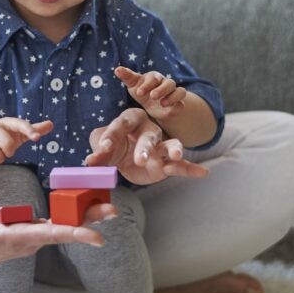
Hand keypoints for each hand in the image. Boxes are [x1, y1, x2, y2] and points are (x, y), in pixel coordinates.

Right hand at [0, 118, 52, 168]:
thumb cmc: (3, 138)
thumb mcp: (18, 134)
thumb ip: (35, 130)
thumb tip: (51, 124)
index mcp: (6, 122)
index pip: (19, 124)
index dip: (29, 130)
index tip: (36, 137)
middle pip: (8, 145)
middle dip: (9, 152)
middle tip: (4, 149)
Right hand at [0, 204, 116, 271]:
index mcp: (18, 238)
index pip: (49, 235)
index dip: (72, 233)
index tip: (96, 236)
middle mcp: (32, 239)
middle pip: (65, 229)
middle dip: (89, 222)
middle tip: (113, 212)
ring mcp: (35, 235)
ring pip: (65, 225)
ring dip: (87, 216)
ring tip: (110, 206)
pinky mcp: (36, 230)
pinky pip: (59, 221)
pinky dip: (75, 213)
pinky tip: (91, 203)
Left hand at [86, 107, 209, 185]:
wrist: (122, 159)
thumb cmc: (112, 147)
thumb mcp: (100, 148)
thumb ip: (97, 153)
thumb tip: (90, 163)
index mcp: (129, 119)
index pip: (121, 124)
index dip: (112, 135)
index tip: (104, 147)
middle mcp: (148, 130)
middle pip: (148, 136)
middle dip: (145, 148)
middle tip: (140, 159)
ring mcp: (159, 146)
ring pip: (168, 146)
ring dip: (173, 150)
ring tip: (177, 154)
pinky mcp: (166, 163)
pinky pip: (180, 166)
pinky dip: (191, 169)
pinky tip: (203, 173)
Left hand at [115, 65, 187, 122]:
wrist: (151, 104)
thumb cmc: (141, 90)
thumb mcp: (133, 84)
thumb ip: (127, 77)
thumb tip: (117, 69)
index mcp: (155, 78)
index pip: (153, 78)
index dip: (147, 85)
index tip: (139, 92)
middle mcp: (166, 84)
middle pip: (169, 83)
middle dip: (161, 89)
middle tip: (152, 96)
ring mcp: (174, 94)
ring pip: (180, 91)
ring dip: (173, 97)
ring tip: (163, 103)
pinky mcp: (178, 104)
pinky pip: (181, 104)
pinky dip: (177, 106)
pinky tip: (169, 111)